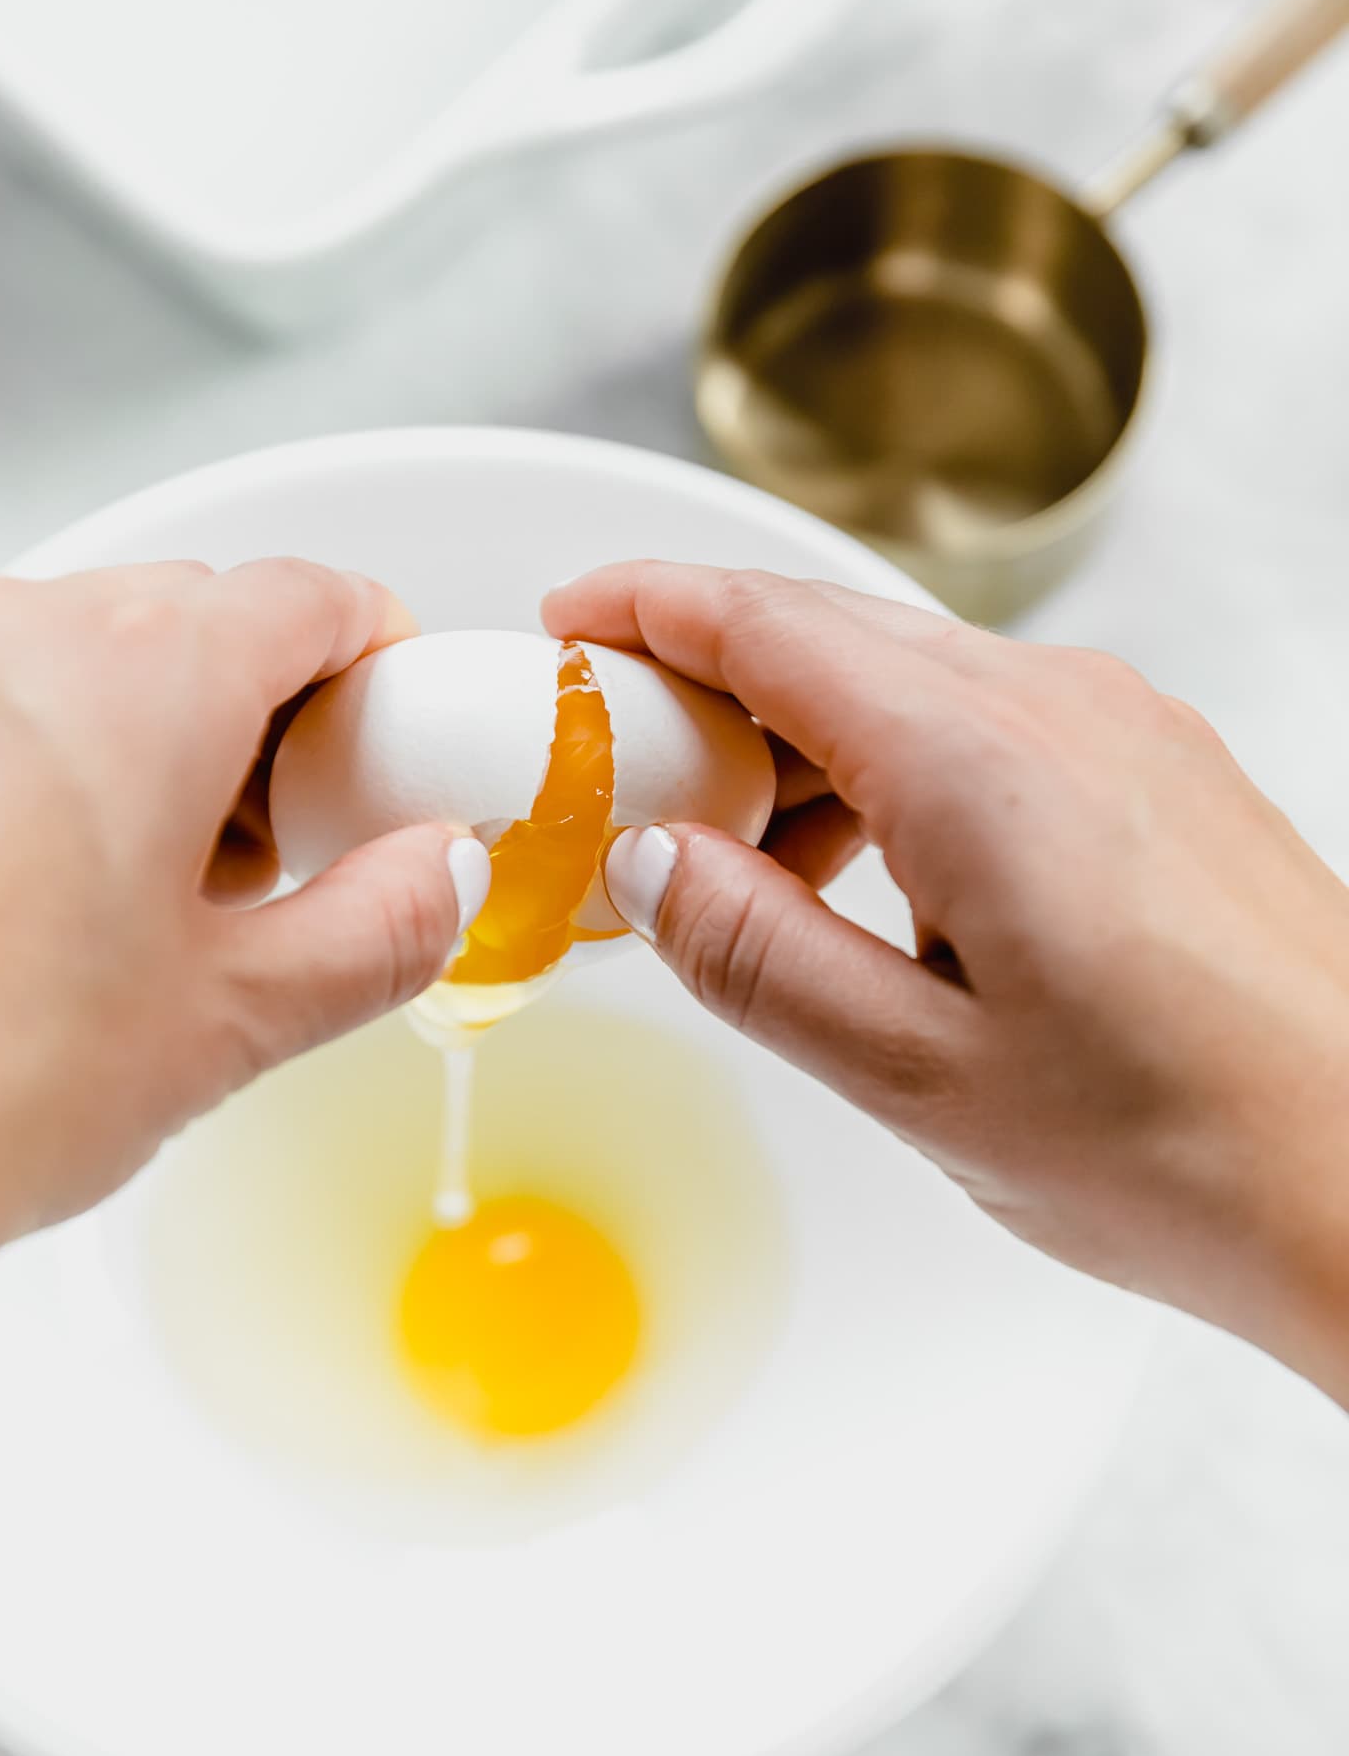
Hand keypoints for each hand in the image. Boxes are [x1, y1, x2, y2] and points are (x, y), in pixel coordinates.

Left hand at [0, 559, 488, 1423]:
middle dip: (261, 719)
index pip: (314, 597)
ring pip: (75, 655)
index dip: (381, 669)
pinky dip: (25, 762)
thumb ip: (378, 931)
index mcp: (145, 676)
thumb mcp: (228, 1024)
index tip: (389, 749)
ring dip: (139, 739)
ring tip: (136, 902)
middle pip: (193, 615)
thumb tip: (429, 880)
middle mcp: (15, 635)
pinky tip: (21, 905)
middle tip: (275, 855)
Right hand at [545, 563, 1348, 1400]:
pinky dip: (894, 765)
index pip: (767, 623)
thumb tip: (649, 866)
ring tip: (736, 858)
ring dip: (803, 736)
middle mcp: (1061, 708)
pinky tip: (869, 873)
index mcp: (978, 760)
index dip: (645, 610)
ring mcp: (1126, 730)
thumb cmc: (1188, 1146)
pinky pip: (990, 722)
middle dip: (706, 676)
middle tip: (614, 758)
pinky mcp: (1162, 774)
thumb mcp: (920, 1077)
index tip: (567, 624)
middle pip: (835, 633)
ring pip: (915, 678)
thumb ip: (757, 958)